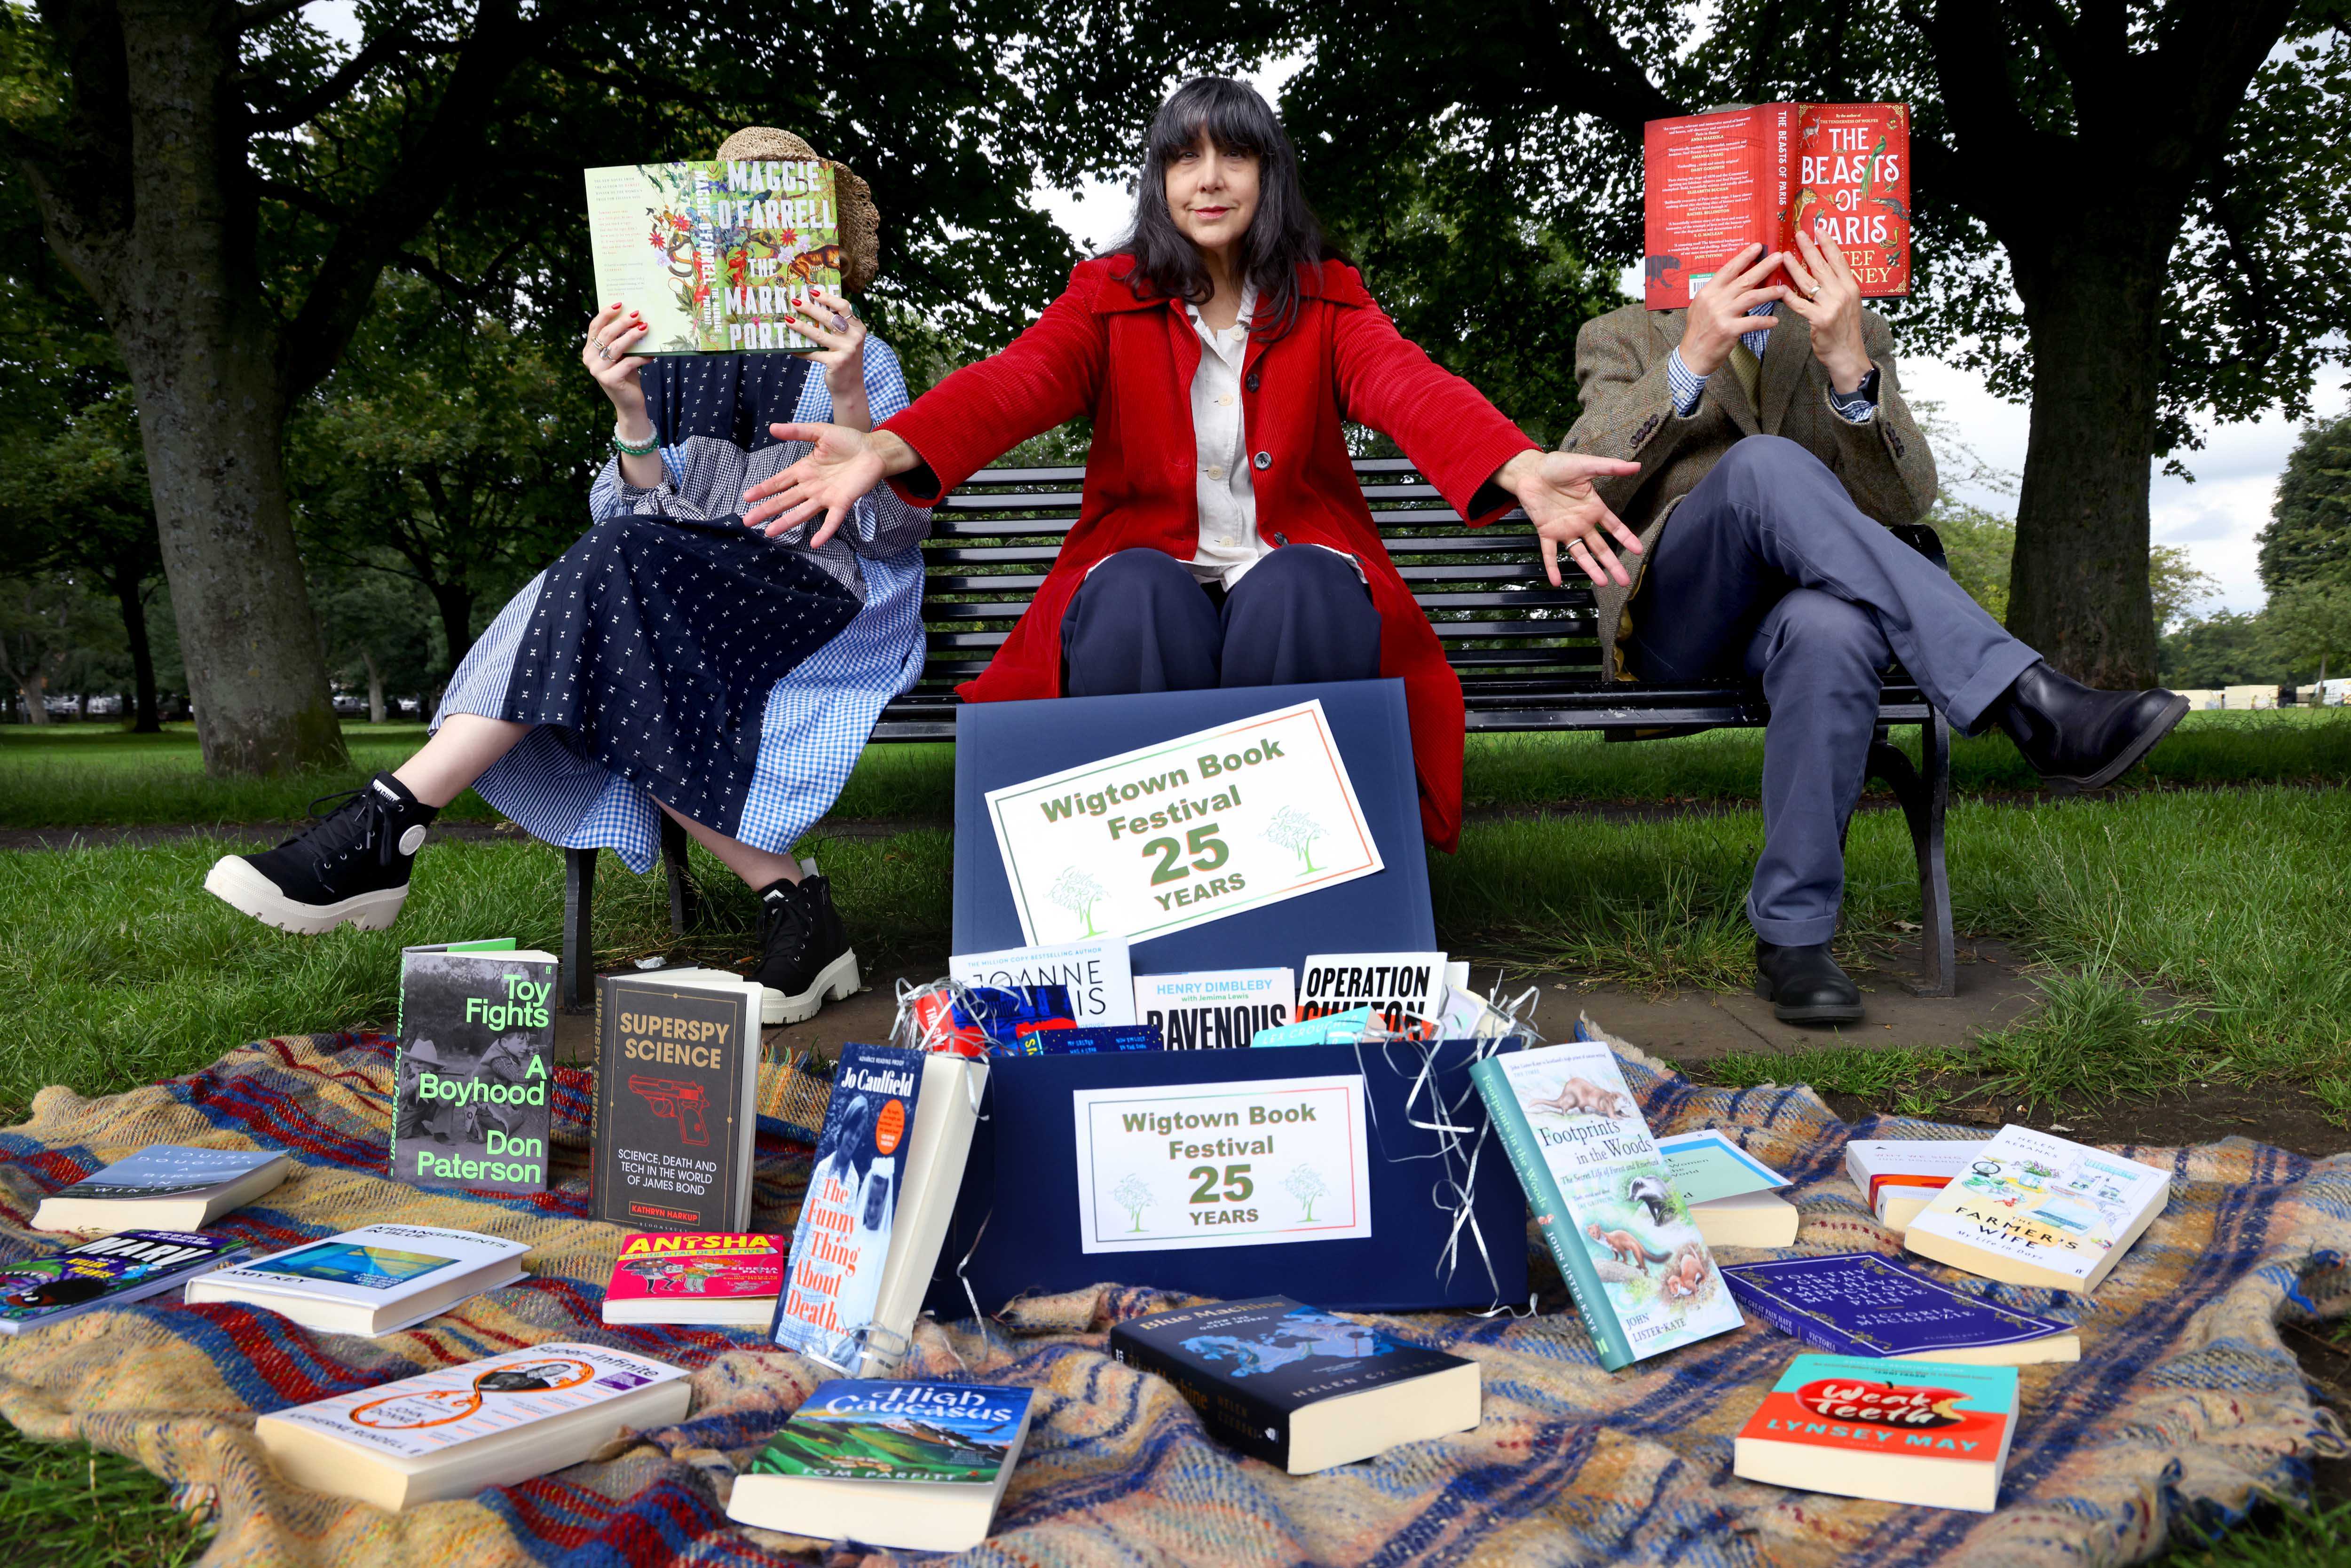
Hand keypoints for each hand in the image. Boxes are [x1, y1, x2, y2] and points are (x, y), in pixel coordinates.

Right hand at [582, 302, 650, 420]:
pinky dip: (641, 358)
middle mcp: (589, 359)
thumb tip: (634, 317)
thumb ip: (620, 340)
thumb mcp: (621, 355)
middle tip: (638, 314)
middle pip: (606, 334)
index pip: (595, 327)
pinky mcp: (609, 380)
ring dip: (633, 336)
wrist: (629, 403)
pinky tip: (652, 355)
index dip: (606, 314)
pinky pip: (628, 363)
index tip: (620, 304)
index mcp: (589, 350)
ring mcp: (597, 371)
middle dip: (623, 322)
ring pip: (616, 347)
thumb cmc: (626, 375)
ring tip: (646, 328)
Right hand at [742, 422, 885, 547]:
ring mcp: (826, 496)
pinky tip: (815, 542)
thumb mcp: (820, 432)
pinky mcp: (842, 502)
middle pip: (785, 500)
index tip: (746, 497)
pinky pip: (832, 520)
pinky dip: (825, 532)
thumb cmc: (848, 441)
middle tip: (748, 521)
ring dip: (786, 522)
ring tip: (769, 532)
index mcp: (804, 470)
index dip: (763, 489)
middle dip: (766, 510)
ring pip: (802, 512)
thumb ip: (797, 432)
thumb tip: (772, 428)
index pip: (779, 482)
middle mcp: (812, 486)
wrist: (874, 450)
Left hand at [789, 288, 870, 430]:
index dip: (829, 297)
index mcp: (858, 328)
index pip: (844, 306)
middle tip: (795, 302)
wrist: (850, 386)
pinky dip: (801, 351)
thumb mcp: (846, 341)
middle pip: (829, 318)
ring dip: (801, 326)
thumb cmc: (844, 359)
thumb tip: (812, 308)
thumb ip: (837, 326)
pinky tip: (791, 348)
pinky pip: (814, 353)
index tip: (813, 292)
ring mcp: (847, 350)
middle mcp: (855, 337)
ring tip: (788, 320)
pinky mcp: (836, 363)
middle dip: (810, 309)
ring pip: (819, 334)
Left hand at [1494, 449, 1646, 586]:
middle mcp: (1581, 522)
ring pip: (1580, 553)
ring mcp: (1564, 529)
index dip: (1626, 538)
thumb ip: (1610, 467)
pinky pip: (1550, 553)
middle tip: (1624, 579)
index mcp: (1593, 508)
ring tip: (1602, 582)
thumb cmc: (1557, 465)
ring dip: (1590, 568)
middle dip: (1612, 564)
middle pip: (1600, 547)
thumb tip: (1635, 465)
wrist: (1530, 470)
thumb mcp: (1587, 465)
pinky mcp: (1546, 532)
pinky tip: (1557, 581)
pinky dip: (1552, 567)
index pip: (1614, 527)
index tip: (1638, 550)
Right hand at [1679, 243, 1788, 377]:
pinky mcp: (1728, 330)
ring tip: (1784, 290)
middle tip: (1778, 258)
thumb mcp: (1701, 307)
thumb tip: (1733, 281)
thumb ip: (1716, 294)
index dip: (1744, 257)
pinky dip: (1765, 321)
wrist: (1691, 356)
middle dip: (1763, 267)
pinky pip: (1752, 322)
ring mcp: (1721, 314)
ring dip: (1770, 293)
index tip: (1758, 247)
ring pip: (1751, 298)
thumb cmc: (1698, 332)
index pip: (1728, 269)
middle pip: (1743, 279)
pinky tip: (1775, 321)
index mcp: (1707, 292)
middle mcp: (1714, 300)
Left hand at [1781, 230, 1870, 391]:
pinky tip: (1778, 288)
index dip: (1828, 243)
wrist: (1846, 353)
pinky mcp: (1819, 320)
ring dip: (1795, 267)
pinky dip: (1788, 296)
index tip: (1819, 229)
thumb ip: (1838, 285)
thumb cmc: (1844, 327)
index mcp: (1851, 286)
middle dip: (1809, 248)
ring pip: (1808, 282)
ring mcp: (1831, 306)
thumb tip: (1826, 267)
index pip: (1839, 259)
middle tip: (1798, 234)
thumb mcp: (1849, 303)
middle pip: (1822, 266)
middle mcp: (1842, 293)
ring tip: (1783, 255)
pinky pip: (1800, 304)